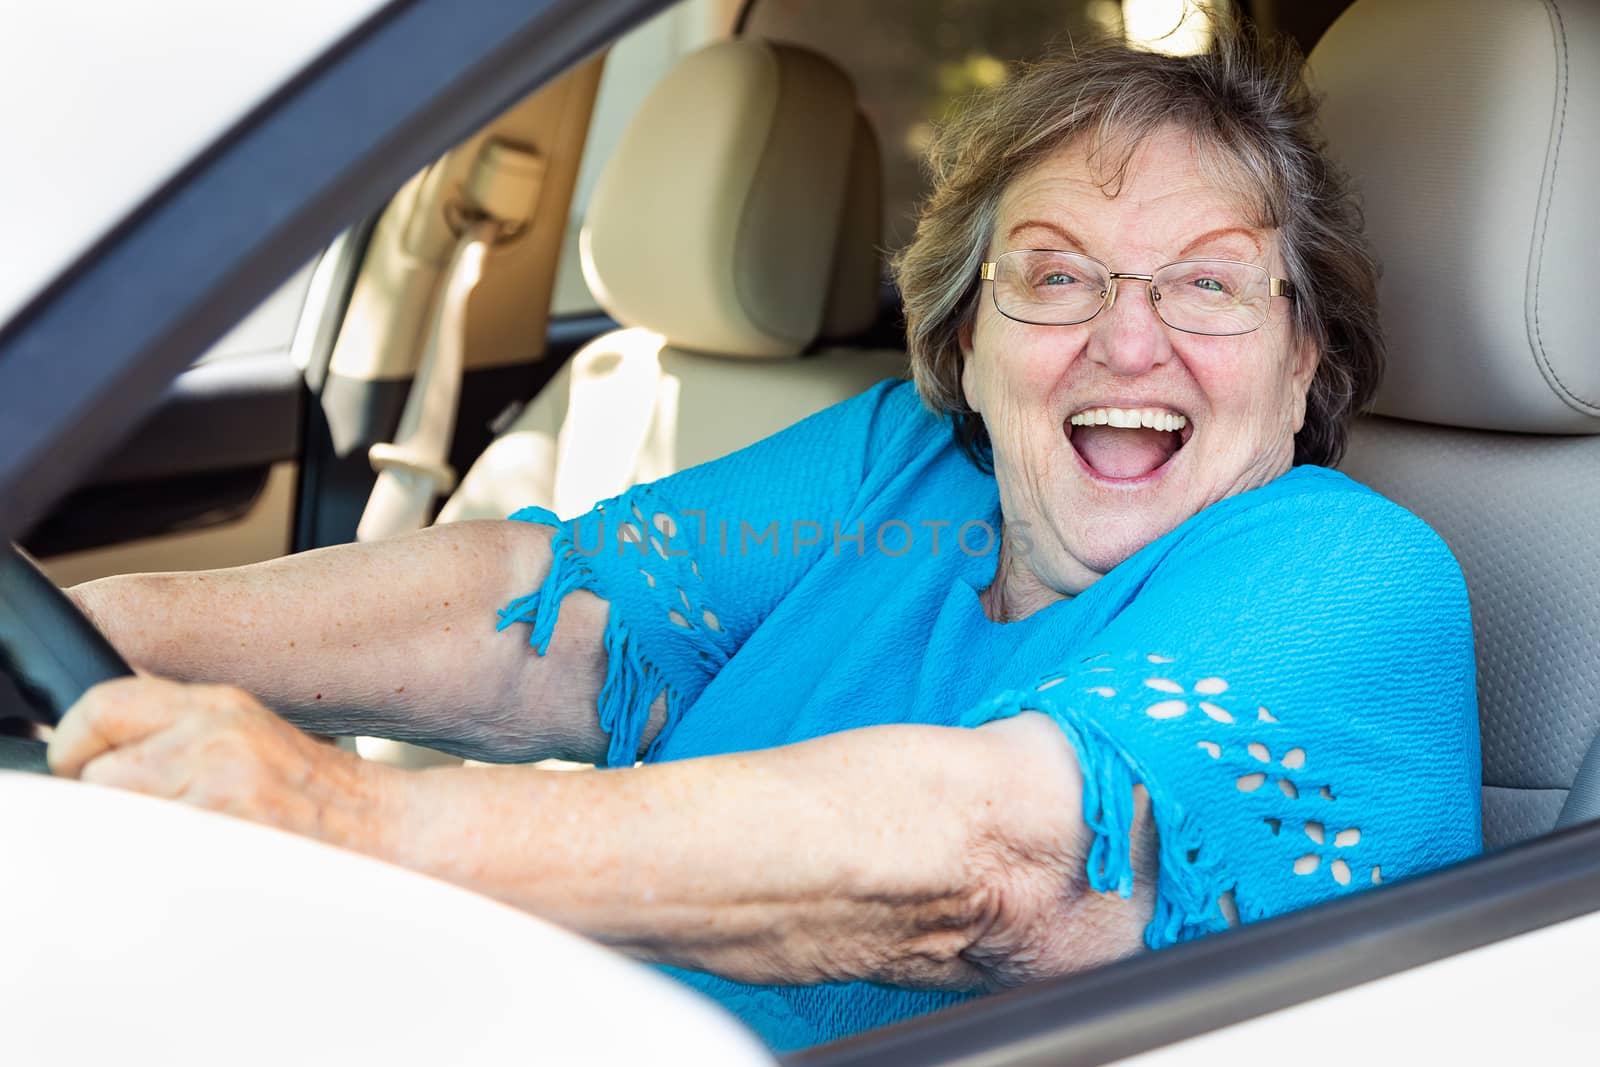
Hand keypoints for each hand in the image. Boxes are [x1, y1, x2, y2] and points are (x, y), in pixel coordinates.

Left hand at [47, 676, 394, 850]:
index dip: (76, 745)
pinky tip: (215, 861)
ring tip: (194, 844)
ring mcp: (222, 779)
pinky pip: (154, 851)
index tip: (82, 771)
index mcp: (221, 704)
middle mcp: (217, 732)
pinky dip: (168, 866)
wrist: (392, 828)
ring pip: (120, 814)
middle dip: (108, 804)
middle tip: (143, 821)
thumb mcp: (252, 742)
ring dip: (141, 838)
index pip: (104, 704)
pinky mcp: (229, 825)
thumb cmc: (324, 801)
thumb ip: (183, 738)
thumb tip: (105, 761)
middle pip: (98, 770)